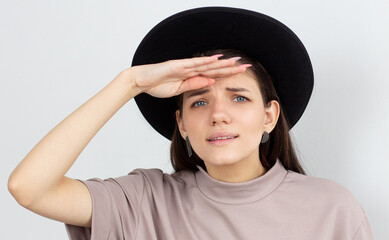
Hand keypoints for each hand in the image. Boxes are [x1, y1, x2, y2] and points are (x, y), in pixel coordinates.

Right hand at [129, 55, 250, 97]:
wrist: (141, 81)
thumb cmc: (157, 85)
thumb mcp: (179, 89)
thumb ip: (193, 85)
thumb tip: (209, 82)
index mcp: (192, 76)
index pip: (214, 75)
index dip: (228, 74)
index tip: (241, 74)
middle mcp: (191, 69)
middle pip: (215, 68)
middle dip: (231, 68)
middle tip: (246, 66)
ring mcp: (184, 67)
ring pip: (207, 65)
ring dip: (222, 63)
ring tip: (236, 62)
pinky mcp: (177, 67)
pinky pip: (193, 64)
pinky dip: (204, 62)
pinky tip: (216, 60)